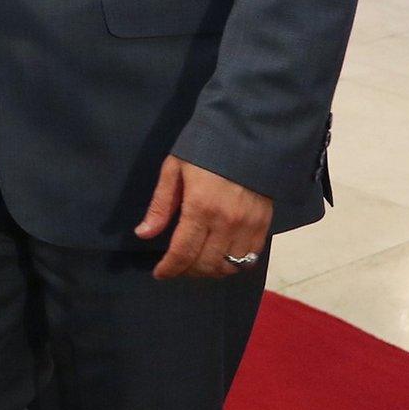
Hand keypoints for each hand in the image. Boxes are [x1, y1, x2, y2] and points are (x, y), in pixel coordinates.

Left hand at [137, 155, 273, 279]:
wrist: (247, 135)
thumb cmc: (204, 149)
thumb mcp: (174, 170)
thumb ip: (160, 206)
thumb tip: (144, 234)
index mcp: (200, 208)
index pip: (183, 252)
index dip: (169, 268)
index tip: (160, 274)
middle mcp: (227, 223)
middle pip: (206, 264)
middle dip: (187, 271)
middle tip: (176, 267)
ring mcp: (249, 226)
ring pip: (229, 266)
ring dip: (210, 271)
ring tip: (196, 264)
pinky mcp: (264, 225)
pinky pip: (250, 258)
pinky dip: (233, 264)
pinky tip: (220, 258)